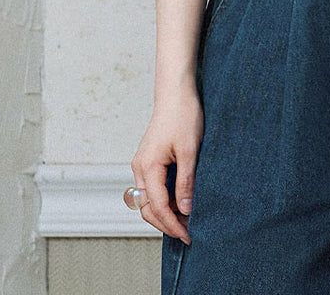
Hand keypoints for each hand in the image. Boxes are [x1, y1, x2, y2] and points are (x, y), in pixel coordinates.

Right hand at [129, 86, 203, 243]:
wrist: (176, 92)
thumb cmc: (183, 115)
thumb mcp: (190, 150)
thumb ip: (186, 181)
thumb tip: (186, 209)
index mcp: (147, 166)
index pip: (158, 207)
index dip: (173, 224)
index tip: (189, 235)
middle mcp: (140, 168)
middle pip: (148, 208)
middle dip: (166, 223)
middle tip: (188, 232)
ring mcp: (142, 164)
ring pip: (149, 199)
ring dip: (166, 212)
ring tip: (188, 219)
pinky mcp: (149, 160)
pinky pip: (153, 187)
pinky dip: (165, 199)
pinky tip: (182, 200)